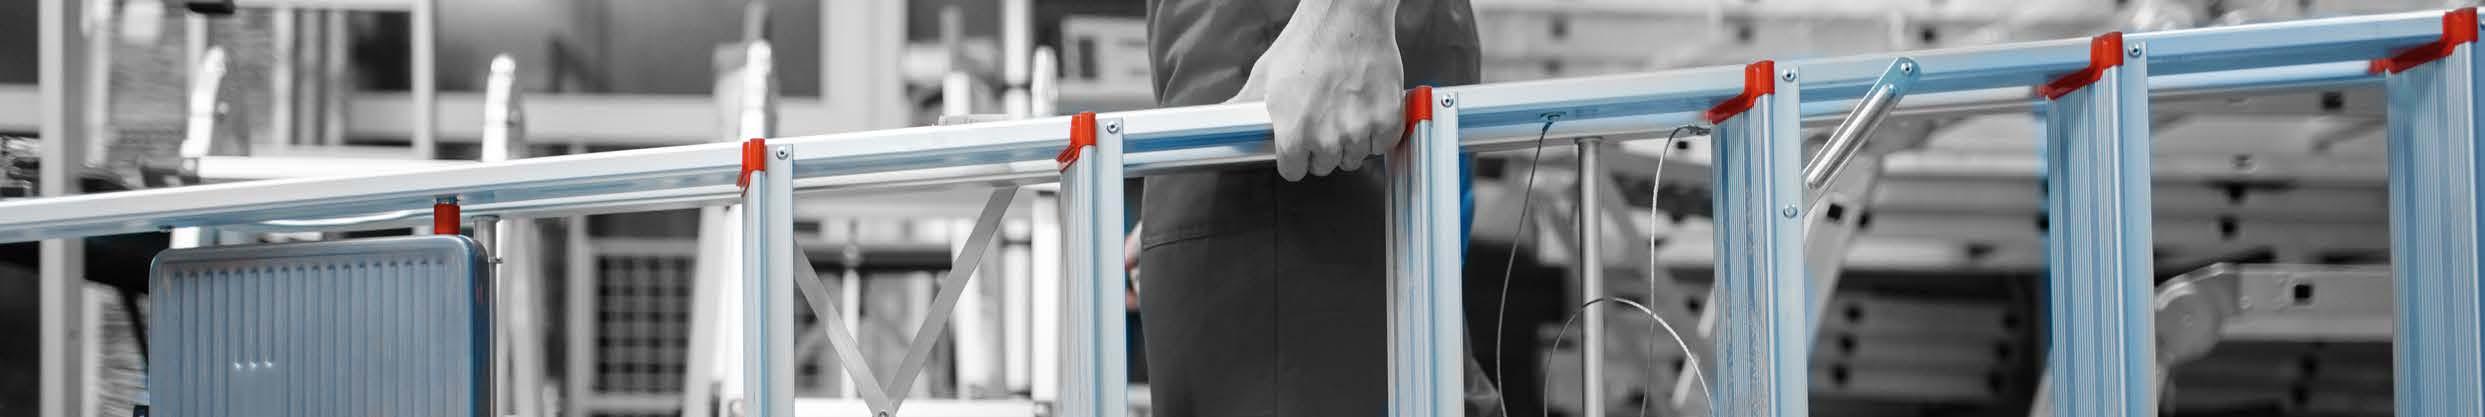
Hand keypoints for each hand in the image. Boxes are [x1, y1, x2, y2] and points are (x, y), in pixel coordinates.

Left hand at [1229, 0, 1406, 180]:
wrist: (1346, 18)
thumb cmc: (1307, 42)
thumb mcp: (1265, 76)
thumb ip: (1244, 106)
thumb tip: (1224, 122)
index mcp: (1293, 134)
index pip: (1294, 172)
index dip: (1296, 157)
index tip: (1301, 145)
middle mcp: (1327, 139)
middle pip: (1325, 166)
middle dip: (1323, 148)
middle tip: (1325, 119)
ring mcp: (1359, 131)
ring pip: (1354, 157)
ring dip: (1351, 142)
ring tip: (1346, 111)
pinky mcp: (1387, 119)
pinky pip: (1382, 144)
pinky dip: (1377, 131)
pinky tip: (1366, 109)